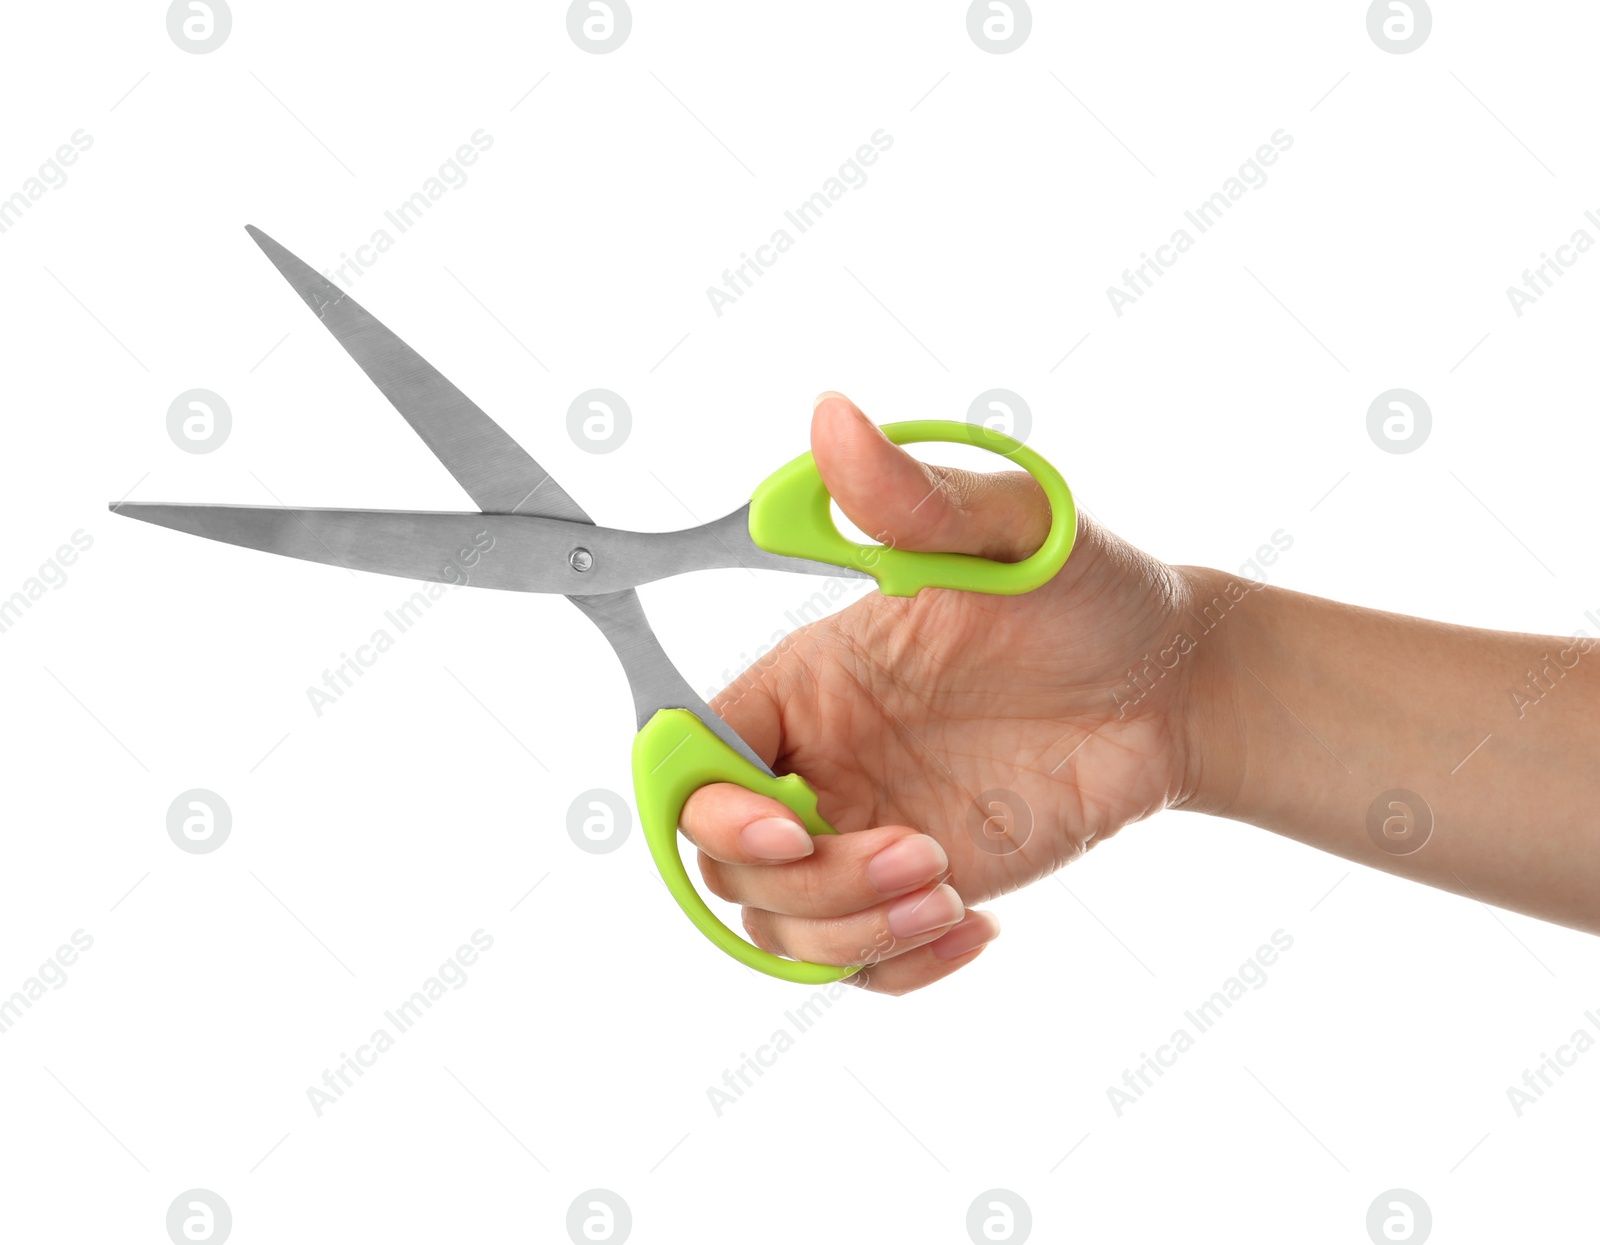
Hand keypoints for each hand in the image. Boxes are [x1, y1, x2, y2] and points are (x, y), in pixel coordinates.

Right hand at [681, 393, 1210, 993]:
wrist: (1174, 685)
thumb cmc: (1088, 593)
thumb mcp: (1012, 534)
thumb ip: (914, 498)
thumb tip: (832, 418)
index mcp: (809, 678)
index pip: (690, 753)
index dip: (706, 803)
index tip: (792, 820)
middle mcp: (819, 759)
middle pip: (724, 860)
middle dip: (807, 882)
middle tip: (920, 857)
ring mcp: (866, 828)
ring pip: (782, 924)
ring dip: (854, 932)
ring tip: (952, 892)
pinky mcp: (921, 886)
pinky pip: (858, 964)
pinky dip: (895, 970)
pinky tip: (974, 931)